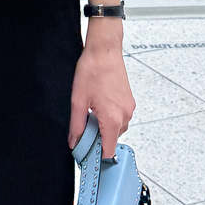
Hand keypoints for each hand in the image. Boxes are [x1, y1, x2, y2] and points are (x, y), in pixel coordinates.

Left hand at [68, 40, 134, 158]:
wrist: (104, 50)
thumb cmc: (92, 70)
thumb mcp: (78, 100)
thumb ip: (76, 125)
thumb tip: (74, 142)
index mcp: (112, 119)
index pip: (108, 150)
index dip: (96, 155)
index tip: (87, 154)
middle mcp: (124, 115)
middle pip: (112, 139)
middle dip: (98, 136)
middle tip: (84, 124)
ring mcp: (129, 107)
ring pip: (116, 127)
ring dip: (104, 125)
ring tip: (91, 109)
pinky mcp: (129, 100)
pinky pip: (120, 116)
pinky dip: (110, 115)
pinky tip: (99, 102)